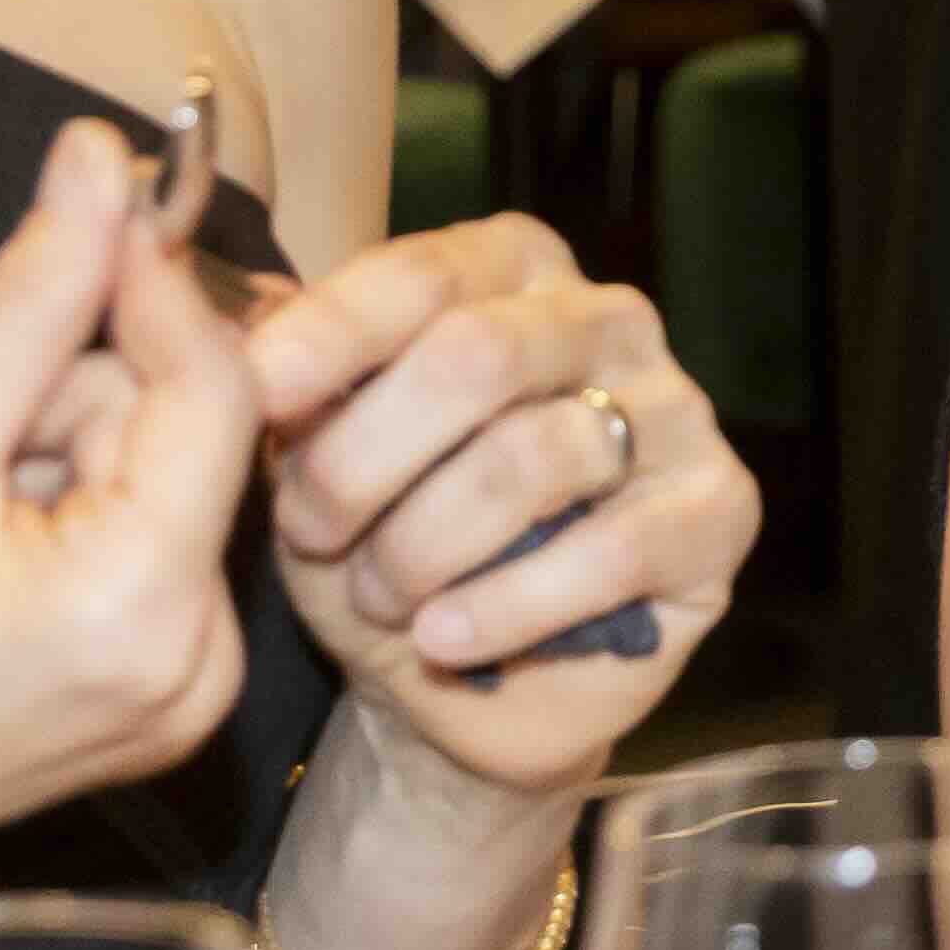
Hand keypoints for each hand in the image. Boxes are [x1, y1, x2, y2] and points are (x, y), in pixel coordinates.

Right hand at [0, 121, 261, 949]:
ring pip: (164, 485)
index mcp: (143, 606)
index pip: (215, 388)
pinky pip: (147, 552)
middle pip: (190, 436)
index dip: (151, 287)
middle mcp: (199, 663)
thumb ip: (26, 301)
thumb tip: (95, 163)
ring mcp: (182, 697)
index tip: (88, 216)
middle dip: (78, 402)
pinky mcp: (154, 705)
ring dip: (63, 462)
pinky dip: (71, 522)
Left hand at [241, 213, 758, 799]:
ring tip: (377, 599)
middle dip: (367, 456)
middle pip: (478, 356)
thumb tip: (229, 327)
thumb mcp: (315, 454)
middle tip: (304, 530)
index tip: (251, 398)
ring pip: (535, 457)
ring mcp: (677, 411)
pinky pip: (612, 549)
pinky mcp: (720, 510)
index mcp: (512, 272)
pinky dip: (506, 605)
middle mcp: (607, 319)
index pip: (421, 273)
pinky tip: (445, 637)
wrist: (467, 677)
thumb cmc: (389, 539)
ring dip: (426, 545)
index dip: (330, 335)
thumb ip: (290, 382)